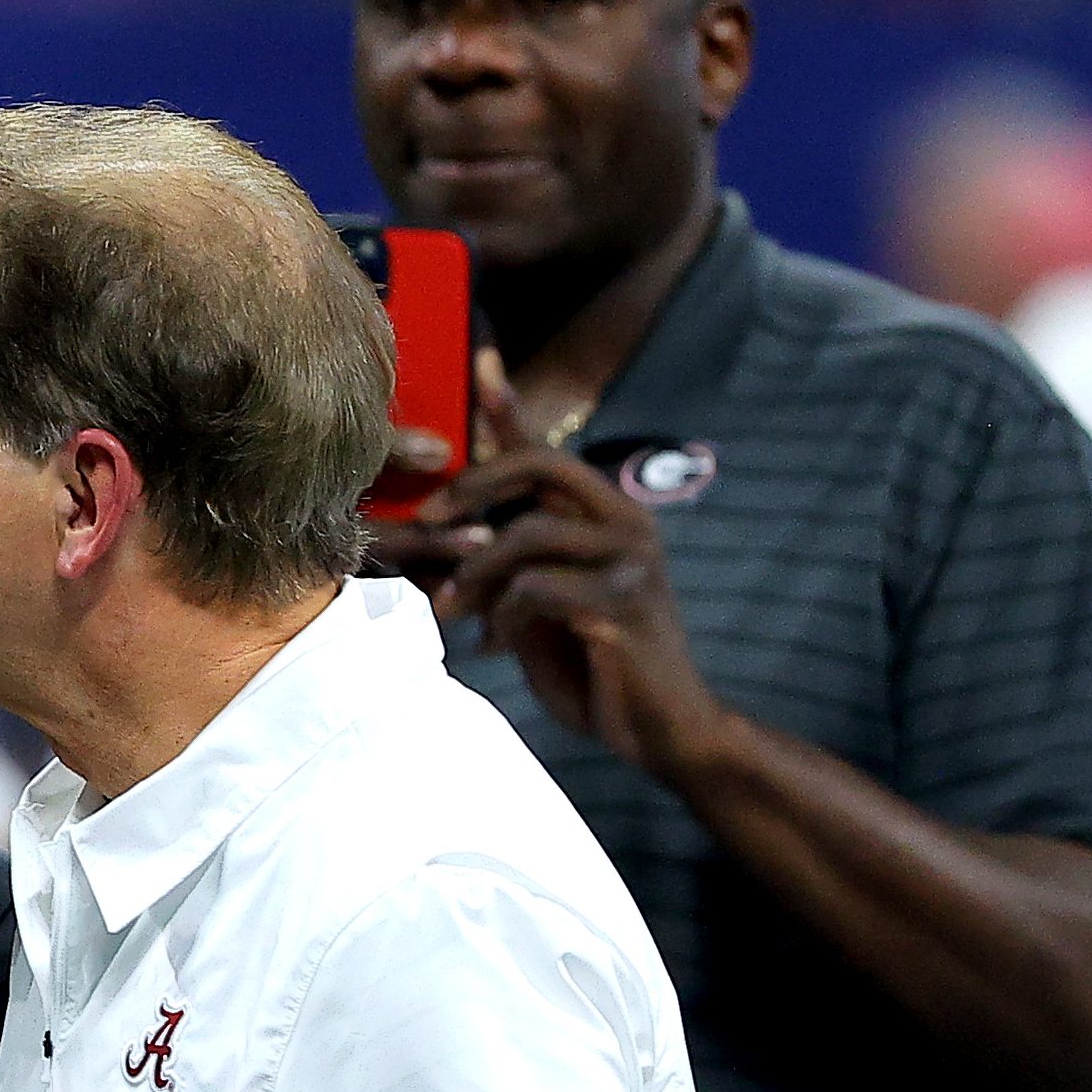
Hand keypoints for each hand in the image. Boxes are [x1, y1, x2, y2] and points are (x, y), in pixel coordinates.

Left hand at [403, 381, 743, 785]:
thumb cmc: (596, 665)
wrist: (661, 730)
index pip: (549, 448)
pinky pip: (537, 590)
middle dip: (471, 488)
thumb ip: (511, 563)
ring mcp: (631, 560)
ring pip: (526, 533)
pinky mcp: (624, 604)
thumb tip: (447, 538)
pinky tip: (495, 647)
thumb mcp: (544, 603)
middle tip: (429, 523)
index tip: (479, 361)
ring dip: (475, 574)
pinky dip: (502, 618)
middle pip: (537, 466)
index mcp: (606, 514)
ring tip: (454, 612)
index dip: (511, 407)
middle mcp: (626, 521)